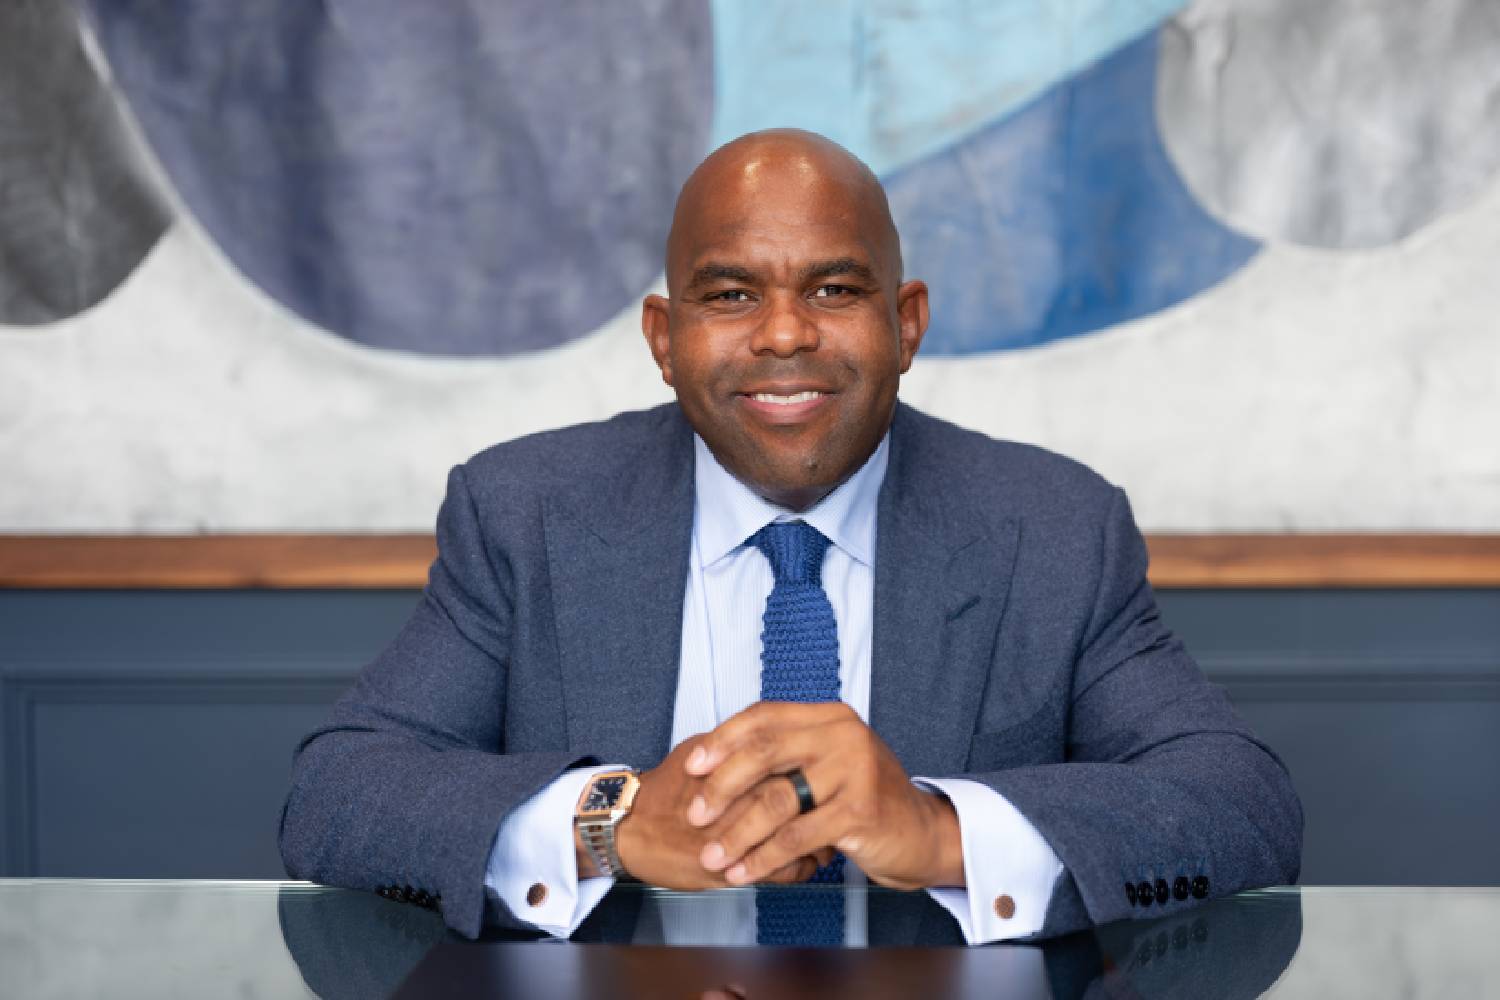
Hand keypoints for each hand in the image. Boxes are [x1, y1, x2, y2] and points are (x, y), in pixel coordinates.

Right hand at [605, 736, 833, 888]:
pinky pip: (781, 874)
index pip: (790, 765)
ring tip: (825, 840)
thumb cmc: (665, 788)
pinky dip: (800, 870)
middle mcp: (736, 801)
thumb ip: (738, 742)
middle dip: (822, 807)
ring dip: (817, 841)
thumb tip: (776, 733)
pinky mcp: (728, 871)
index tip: (825, 775)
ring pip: (796, 841)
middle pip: (799, 802)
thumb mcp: (700, 749)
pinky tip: (806, 864)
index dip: (813, 771)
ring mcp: (734, 838)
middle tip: (835, 807)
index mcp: (733, 767)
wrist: (630, 827)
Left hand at [684, 701, 965, 889]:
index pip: (764, 716)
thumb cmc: (864, 799)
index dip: (723, 739)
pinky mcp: (860, 811)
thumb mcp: (828, 763)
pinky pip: (797, 836)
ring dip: (737, 833)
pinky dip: (764, 858)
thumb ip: (787, 754)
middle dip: (722, 785)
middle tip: (695, 815)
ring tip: (712, 856)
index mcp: (829, 716)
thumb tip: (716, 762)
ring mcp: (855, 770)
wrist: (921, 833)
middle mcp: (843, 734)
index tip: (692, 765)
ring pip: (777, 800)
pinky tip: (743, 872)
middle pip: (765, 751)